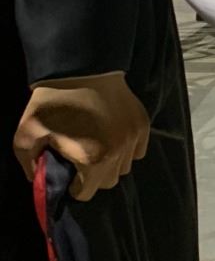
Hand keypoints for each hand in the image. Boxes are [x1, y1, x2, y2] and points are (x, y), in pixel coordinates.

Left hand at [13, 73, 150, 200]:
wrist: (79, 66)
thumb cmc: (52, 102)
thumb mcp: (27, 135)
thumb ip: (31, 166)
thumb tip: (40, 181)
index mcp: (91, 160)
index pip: (86, 193)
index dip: (73, 186)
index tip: (66, 172)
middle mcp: (118, 154)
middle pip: (108, 182)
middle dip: (93, 176)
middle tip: (79, 159)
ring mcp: (133, 139)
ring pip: (125, 167)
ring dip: (111, 163)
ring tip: (96, 145)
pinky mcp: (142, 124)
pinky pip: (138, 150)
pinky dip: (126, 149)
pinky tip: (111, 136)